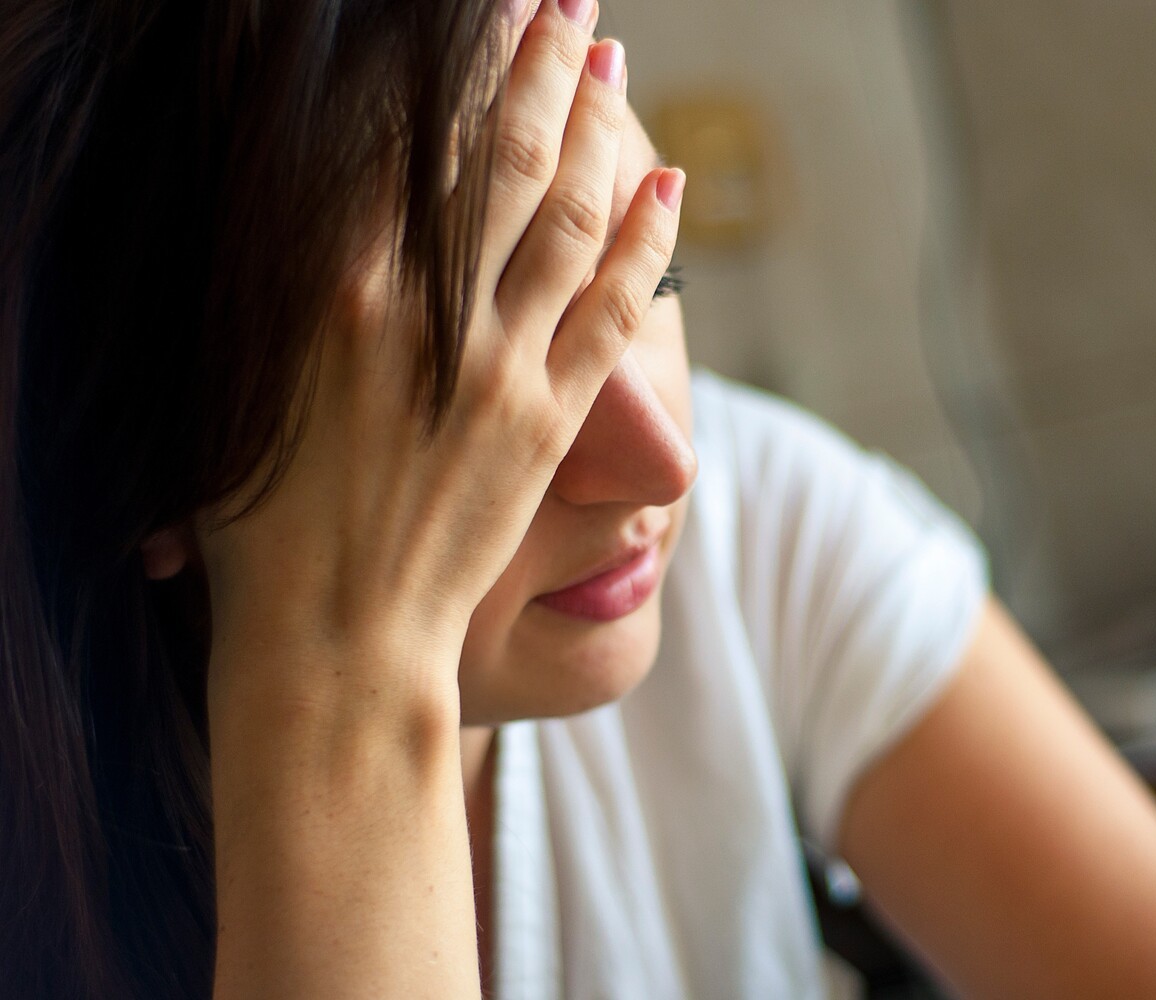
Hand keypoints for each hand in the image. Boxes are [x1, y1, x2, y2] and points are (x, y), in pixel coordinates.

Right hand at [198, 0, 683, 700]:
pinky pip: (613, 308)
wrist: (334, 636)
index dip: (450, 68)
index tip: (478, 18)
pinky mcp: (551, 420)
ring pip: (563, 215)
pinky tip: (668, 185)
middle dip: (535, 65)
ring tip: (610, 56)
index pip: (405, 142)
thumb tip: (333, 208)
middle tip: (562, 1)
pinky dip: (645, 240)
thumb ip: (290, 291)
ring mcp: (497, 364)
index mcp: (332, 290)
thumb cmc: (262, 523)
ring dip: (592, 126)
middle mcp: (424, 311)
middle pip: (497, 156)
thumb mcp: (242, 385)